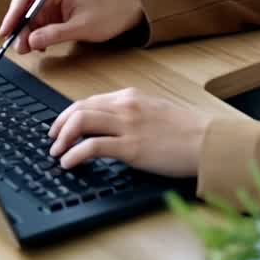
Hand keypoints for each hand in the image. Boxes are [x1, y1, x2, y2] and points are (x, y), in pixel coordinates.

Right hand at [0, 0, 142, 52]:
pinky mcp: (59, 13)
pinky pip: (42, 24)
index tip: (6, 30)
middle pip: (26, 8)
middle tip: (19, 47)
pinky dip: (38, 36)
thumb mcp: (81, 26)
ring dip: (28, 34)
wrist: (129, 12)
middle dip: (20, 28)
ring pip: (32, 18)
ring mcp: (56, 2)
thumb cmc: (110, 11)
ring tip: (28, 50)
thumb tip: (33, 40)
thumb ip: (55, 34)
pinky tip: (40, 46)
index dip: (13, 14)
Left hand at [48, 88, 211, 176]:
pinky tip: (70, 163)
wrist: (207, 141)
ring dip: (63, 138)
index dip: (70, 114)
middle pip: (79, 108)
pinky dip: (75, 154)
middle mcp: (125, 106)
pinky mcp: (131, 148)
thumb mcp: (155, 111)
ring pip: (81, 122)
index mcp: (130, 96)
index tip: (61, 126)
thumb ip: (132, 113)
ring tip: (57, 153)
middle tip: (52, 139)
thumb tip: (110, 124)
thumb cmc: (187, 131)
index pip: (89, 100)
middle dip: (60, 124)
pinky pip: (92, 146)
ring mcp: (127, 126)